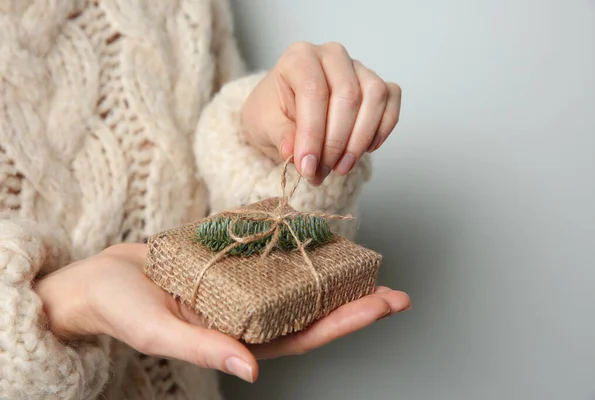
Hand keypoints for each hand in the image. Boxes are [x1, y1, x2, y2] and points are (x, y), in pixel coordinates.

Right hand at [35, 243, 409, 382]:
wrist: (97, 281)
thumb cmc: (120, 310)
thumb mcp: (159, 331)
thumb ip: (205, 350)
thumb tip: (253, 372)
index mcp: (237, 339)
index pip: (304, 336)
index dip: (347, 323)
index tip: (384, 305)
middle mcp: (247, 316)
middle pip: (311, 311)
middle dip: (354, 301)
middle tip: (395, 288)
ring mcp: (240, 290)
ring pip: (296, 285)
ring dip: (331, 275)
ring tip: (365, 263)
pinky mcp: (228, 266)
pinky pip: (270, 260)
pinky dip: (296, 253)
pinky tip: (317, 241)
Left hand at [242, 41, 401, 185]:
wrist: (283, 111)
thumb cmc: (273, 112)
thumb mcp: (264, 125)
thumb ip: (280, 136)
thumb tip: (292, 153)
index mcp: (299, 57)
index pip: (313, 91)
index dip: (312, 133)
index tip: (307, 167)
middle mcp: (332, 55)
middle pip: (348, 95)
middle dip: (335, 142)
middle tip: (321, 172)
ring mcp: (358, 67)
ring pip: (374, 96)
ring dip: (360, 139)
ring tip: (341, 167)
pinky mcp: (376, 83)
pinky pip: (391, 100)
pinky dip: (381, 130)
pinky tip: (363, 151)